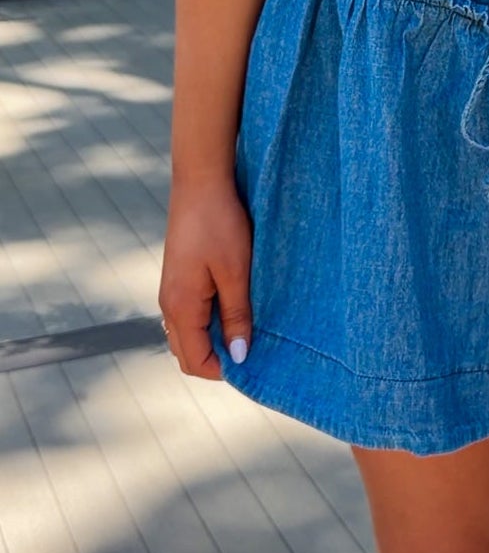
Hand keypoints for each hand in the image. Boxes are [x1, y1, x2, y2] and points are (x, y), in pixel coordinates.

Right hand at [159, 175, 252, 378]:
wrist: (200, 182)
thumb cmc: (220, 224)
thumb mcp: (236, 272)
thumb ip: (237, 316)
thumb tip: (240, 357)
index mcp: (181, 308)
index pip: (195, 362)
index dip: (224, 370)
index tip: (255, 361)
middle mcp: (169, 305)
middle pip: (187, 353)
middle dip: (217, 359)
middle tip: (252, 347)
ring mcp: (171, 292)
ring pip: (188, 334)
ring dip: (213, 339)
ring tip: (245, 326)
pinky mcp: (178, 278)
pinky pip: (189, 315)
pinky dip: (208, 321)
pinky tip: (233, 306)